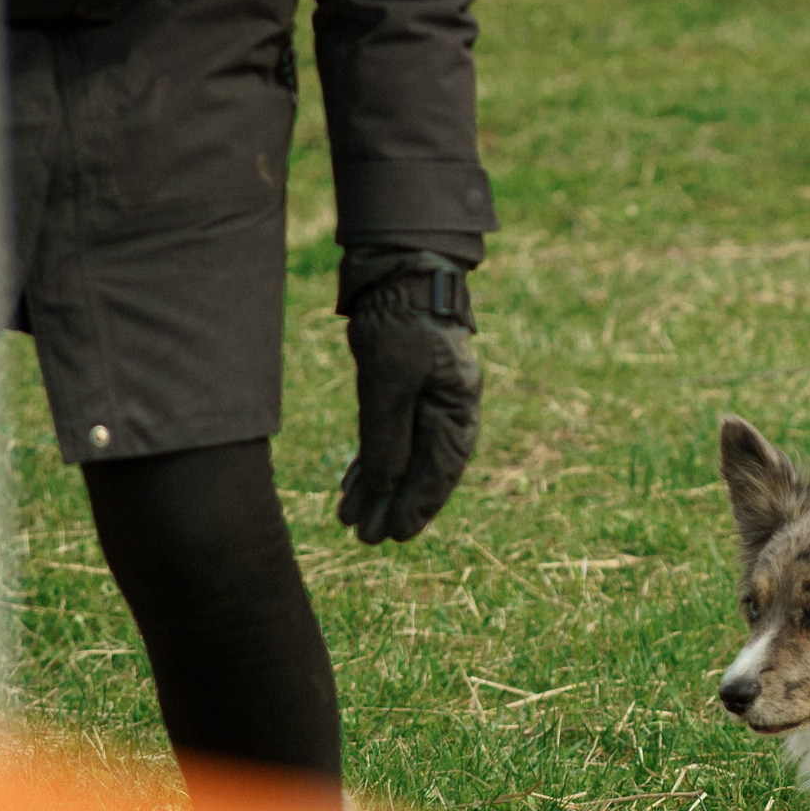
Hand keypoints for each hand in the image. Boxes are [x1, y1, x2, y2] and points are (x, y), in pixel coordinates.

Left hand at [338, 252, 481, 544]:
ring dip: (380, 489)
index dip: (418, 505)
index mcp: (457, 408)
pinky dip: (374, 462)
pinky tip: (353, 486)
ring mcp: (428, 399)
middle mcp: (448, 409)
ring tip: (352, 521)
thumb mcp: (389, 380)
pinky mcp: (404, 389)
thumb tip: (390, 485)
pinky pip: (391, 436)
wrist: (400, 270)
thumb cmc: (400, 321)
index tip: (397, 535)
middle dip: (395, 506)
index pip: (440, 469)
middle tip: (369, 540)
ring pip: (404, 456)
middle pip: (423, 469)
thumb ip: (390, 434)